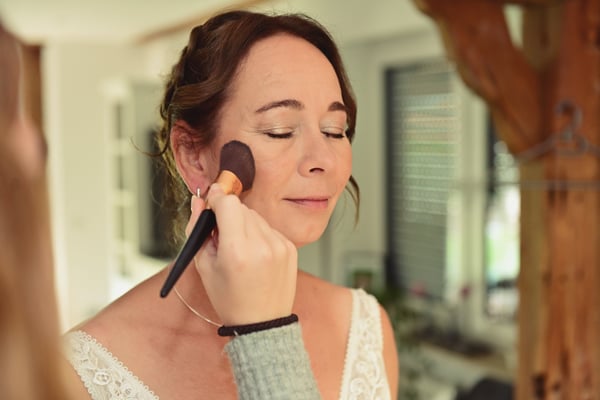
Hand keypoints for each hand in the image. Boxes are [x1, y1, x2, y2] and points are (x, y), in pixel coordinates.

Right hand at [186, 183, 297, 325]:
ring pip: (256, 216)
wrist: (262, 323)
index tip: (211, 202)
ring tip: (240, 250)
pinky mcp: (290, 248)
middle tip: (223, 237)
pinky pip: (269, 228)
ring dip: (244, 225)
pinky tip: (255, 255)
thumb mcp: (205, 266)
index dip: (216, 199)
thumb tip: (198, 202)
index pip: (228, 203)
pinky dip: (259, 235)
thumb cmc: (230, 299)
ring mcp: (279, 245)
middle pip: (241, 208)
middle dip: (228, 216)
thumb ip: (198, 230)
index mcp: (237, 251)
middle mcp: (262, 245)